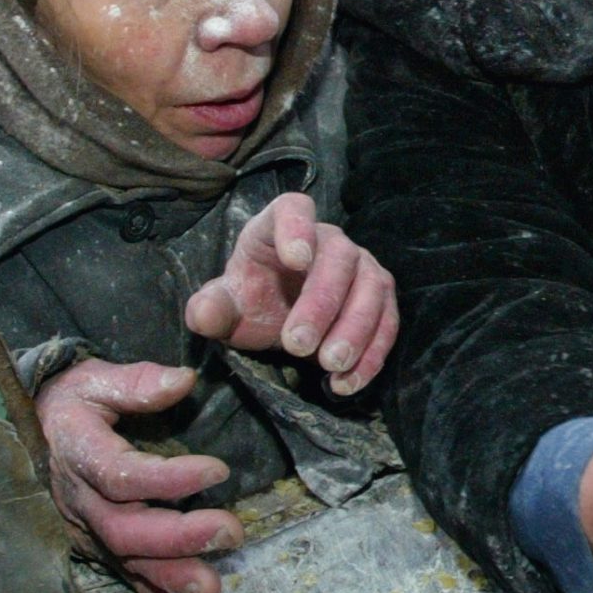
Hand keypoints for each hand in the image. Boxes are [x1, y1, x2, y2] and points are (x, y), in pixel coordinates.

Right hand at [37, 359, 245, 592]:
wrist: (28, 429)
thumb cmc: (71, 402)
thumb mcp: (95, 380)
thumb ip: (138, 383)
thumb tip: (184, 381)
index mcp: (82, 454)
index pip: (123, 474)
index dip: (170, 478)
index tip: (218, 470)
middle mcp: (81, 501)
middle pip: (127, 529)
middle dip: (180, 538)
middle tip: (231, 533)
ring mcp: (87, 530)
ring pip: (128, 563)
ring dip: (172, 580)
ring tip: (214, 591)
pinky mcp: (98, 548)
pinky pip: (129, 579)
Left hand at [183, 192, 396, 394]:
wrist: (281, 318)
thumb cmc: (252, 301)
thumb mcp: (223, 307)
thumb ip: (210, 308)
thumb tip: (205, 313)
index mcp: (281, 226)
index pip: (293, 209)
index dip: (297, 228)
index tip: (295, 259)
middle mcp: (330, 239)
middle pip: (338, 258)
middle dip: (322, 303)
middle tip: (298, 346)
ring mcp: (362, 266)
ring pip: (372, 288)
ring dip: (355, 330)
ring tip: (330, 366)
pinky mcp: (381, 298)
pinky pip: (388, 321)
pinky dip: (373, 354)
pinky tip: (346, 382)